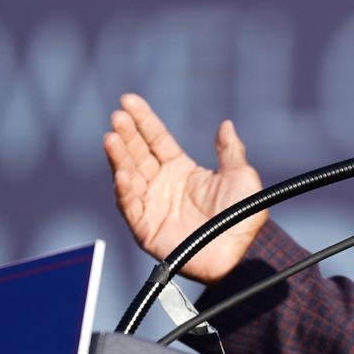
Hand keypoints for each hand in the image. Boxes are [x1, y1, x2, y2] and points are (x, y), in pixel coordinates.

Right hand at [102, 94, 266, 284]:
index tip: (129, 100)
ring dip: (119, 157)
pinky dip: (124, 190)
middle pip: (138, 153)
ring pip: (129, 175)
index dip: (143, 120)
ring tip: (112, 137)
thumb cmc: (242, 219)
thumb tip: (226, 124)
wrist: (238, 253)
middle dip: (127, 134)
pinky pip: (130, 206)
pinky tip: (123, 173)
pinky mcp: (145, 228)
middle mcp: (161, 185)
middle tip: (118, 115)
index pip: (157, 139)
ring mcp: (151, 205)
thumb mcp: (241, 177)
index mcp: (181, 170)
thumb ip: (230, 151)